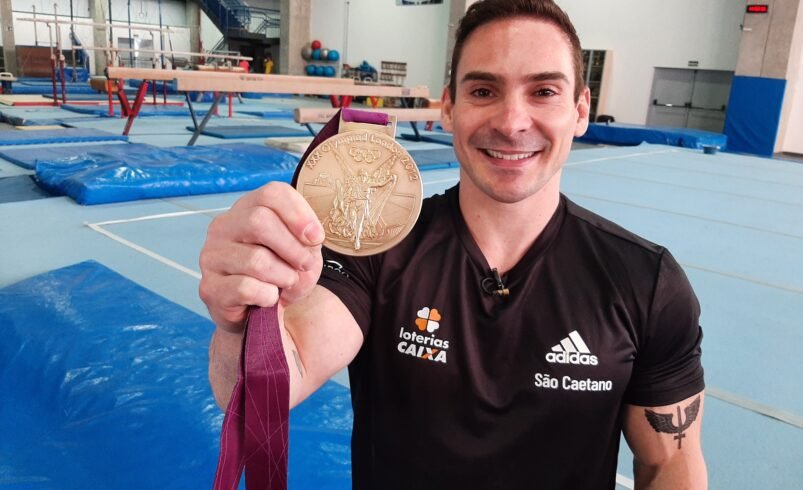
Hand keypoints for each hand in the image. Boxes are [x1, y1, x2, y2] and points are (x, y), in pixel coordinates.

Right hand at [199, 182, 324, 332]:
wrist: (258, 312)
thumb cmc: (280, 273)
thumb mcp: (302, 250)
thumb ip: (307, 238)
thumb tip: (310, 236)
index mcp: (247, 208)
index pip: (271, 193)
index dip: (299, 214)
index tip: (316, 238)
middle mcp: (223, 227)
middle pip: (260, 221)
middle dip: (293, 248)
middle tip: (305, 265)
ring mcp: (212, 256)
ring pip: (256, 259)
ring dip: (284, 276)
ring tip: (287, 284)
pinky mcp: (210, 287)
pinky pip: (247, 288)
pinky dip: (269, 296)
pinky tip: (269, 297)